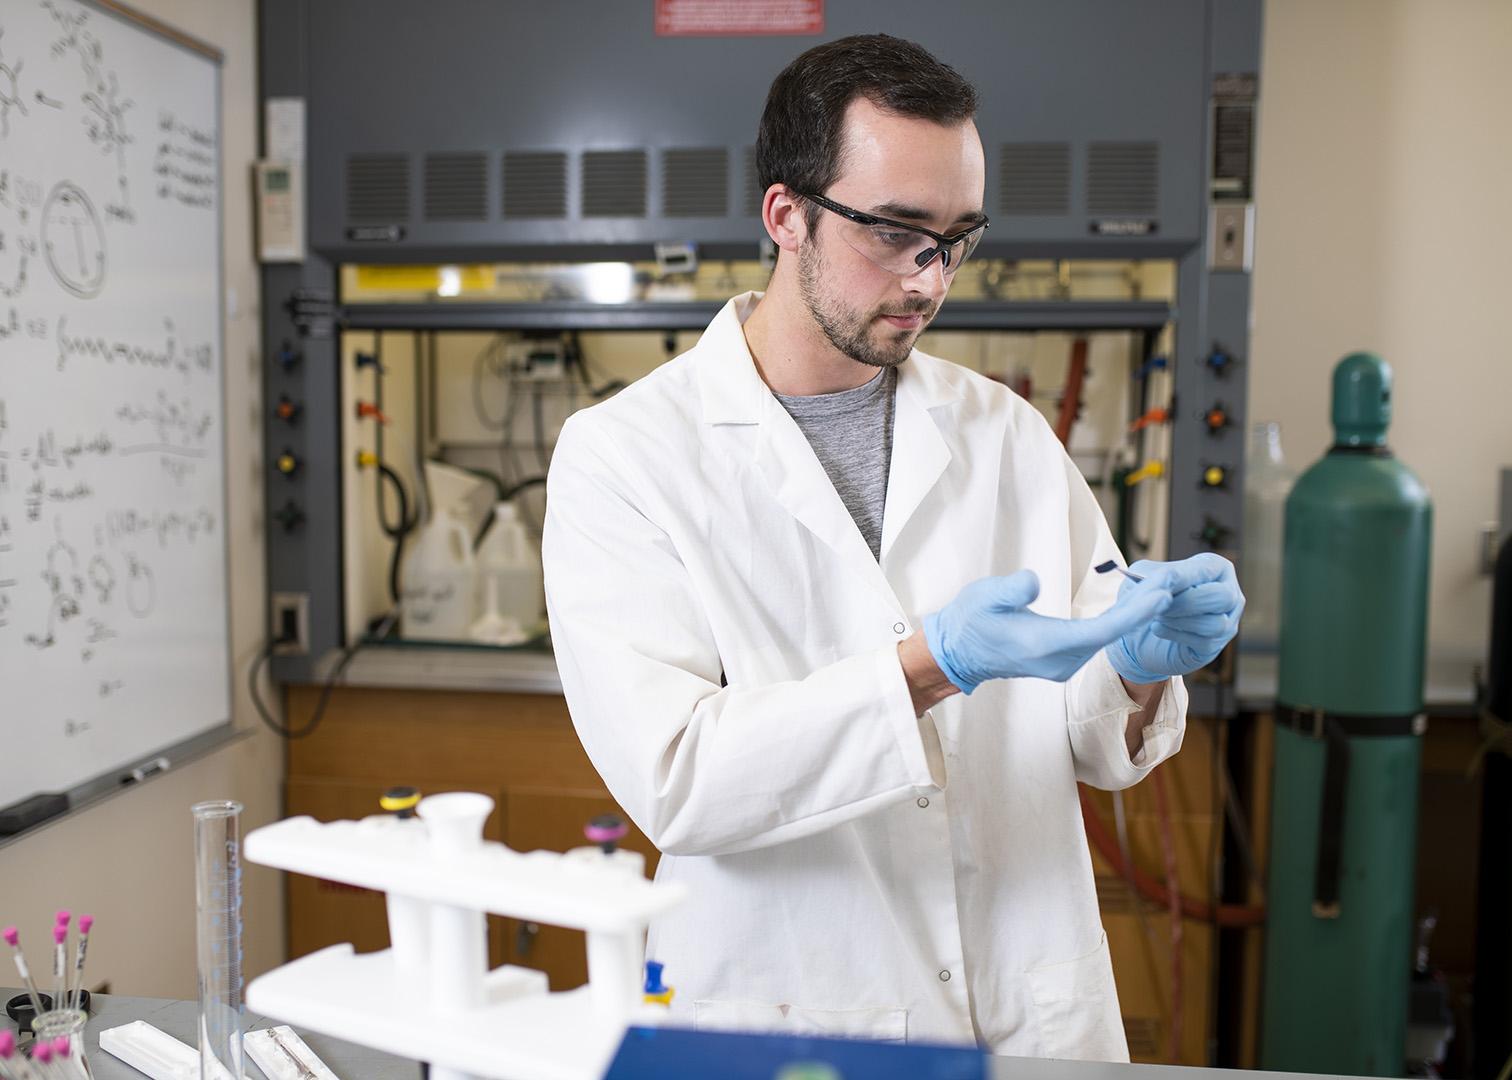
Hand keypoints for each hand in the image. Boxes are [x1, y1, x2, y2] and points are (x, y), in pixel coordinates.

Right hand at [924, 570, 1173, 693]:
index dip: (1133, 613)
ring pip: (1106, 639)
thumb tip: (1033, 581)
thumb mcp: (983, 597)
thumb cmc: (969, 622)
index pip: (1101, 631)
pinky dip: (1115, 624)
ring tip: (1155, 590)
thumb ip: (1011, 591)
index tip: (1160, 594)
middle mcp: (1059, 662)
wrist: (957, 653)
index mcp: (1045, 645)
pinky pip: (1096, 642)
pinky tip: (1129, 606)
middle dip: (1141, 610)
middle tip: (1168, 582)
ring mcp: (1061, 665)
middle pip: (1110, 635)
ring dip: (1131, 617)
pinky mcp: (1060, 662)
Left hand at [1105, 553, 1244, 683]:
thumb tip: (1166, 579)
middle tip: (1159, 604)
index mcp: (1216, 568)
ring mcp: (1226, 622)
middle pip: (1222, 597)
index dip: (1183, 576)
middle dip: (1186, 602)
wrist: (1136, 631)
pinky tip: (1158, 628)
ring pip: (1216, 623)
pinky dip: (1176, 634)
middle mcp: (1229, 593)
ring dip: (1179, 620)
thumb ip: (1157, 575)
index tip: (1161, 581)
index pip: (1207, 569)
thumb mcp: (1146, 578)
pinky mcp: (1214, 646)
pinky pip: (1204, 642)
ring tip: (1157, 615)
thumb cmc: (1147, 596)